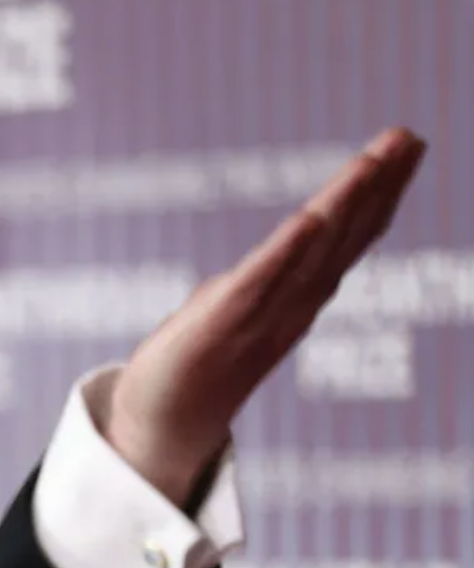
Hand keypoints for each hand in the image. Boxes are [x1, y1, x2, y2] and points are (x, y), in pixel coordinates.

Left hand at [105, 127, 428, 502]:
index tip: (407, 146)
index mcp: (295, 297)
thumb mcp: (241, 310)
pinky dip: (285, 254)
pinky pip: (258, 286)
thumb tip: (302, 242)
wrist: (159, 429)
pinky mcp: (219, 328)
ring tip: (372, 161)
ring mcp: (259, 316)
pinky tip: (309, 220)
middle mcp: (288, 305)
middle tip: (408, 137)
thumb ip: (274, 278)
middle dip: (376, 188)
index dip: (378, 193)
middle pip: (339, 238)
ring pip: (309, 254)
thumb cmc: (196, 369)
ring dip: (342, 207)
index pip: (345, 237)